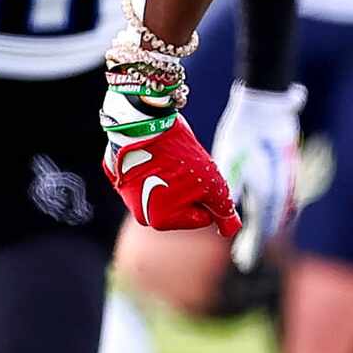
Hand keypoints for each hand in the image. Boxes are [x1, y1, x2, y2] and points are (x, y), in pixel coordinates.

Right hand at [101, 89, 241, 239]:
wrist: (143, 122)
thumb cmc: (179, 157)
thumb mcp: (213, 185)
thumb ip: (224, 211)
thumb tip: (231, 229)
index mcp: (160, 222)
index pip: (202, 218)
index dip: (207, 197)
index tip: (198, 177)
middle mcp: (141, 215)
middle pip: (183, 208)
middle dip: (190, 191)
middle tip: (185, 167)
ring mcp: (128, 196)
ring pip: (166, 193)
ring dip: (175, 180)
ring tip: (171, 159)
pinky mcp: (121, 176)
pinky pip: (148, 177)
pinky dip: (156, 169)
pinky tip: (156, 155)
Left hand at [211, 81, 304, 268]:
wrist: (266, 106)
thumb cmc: (242, 133)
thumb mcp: (229, 161)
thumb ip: (230, 192)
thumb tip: (224, 220)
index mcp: (267, 190)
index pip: (261, 226)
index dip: (253, 245)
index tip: (244, 262)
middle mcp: (283, 188)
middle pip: (272, 223)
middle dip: (258, 242)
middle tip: (245, 259)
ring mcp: (290, 179)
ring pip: (283, 212)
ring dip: (269, 228)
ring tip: (255, 243)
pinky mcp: (291, 169)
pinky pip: (288, 198)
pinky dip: (280, 213)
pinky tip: (273, 218)